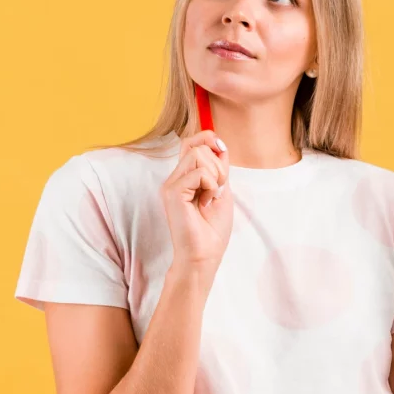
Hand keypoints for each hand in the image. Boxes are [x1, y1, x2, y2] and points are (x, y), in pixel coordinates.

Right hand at [160, 130, 232, 273]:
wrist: (204, 255)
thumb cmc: (212, 230)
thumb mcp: (222, 190)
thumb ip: (219, 167)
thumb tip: (219, 143)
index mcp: (185, 177)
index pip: (191, 142)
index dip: (208, 138)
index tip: (222, 151)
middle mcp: (175, 178)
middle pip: (198, 146)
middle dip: (218, 165)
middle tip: (217, 190)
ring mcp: (171, 184)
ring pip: (199, 154)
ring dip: (215, 175)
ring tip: (211, 197)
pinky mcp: (172, 192)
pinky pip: (199, 172)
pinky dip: (211, 186)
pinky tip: (206, 203)